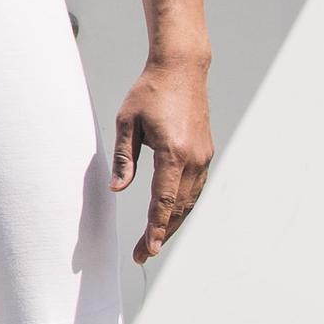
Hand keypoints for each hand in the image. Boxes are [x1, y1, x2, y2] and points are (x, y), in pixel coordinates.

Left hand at [111, 58, 213, 262]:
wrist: (182, 69)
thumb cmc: (150, 92)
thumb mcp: (127, 122)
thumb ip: (123, 158)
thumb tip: (117, 189)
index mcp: (173, 152)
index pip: (164, 200)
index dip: (156, 228)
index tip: (148, 249)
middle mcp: (193, 158)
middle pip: (179, 207)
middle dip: (161, 233)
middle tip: (143, 254)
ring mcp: (203, 156)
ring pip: (190, 201)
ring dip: (173, 223)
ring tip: (154, 241)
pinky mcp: (206, 153)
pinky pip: (195, 188)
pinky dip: (184, 206)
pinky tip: (171, 216)